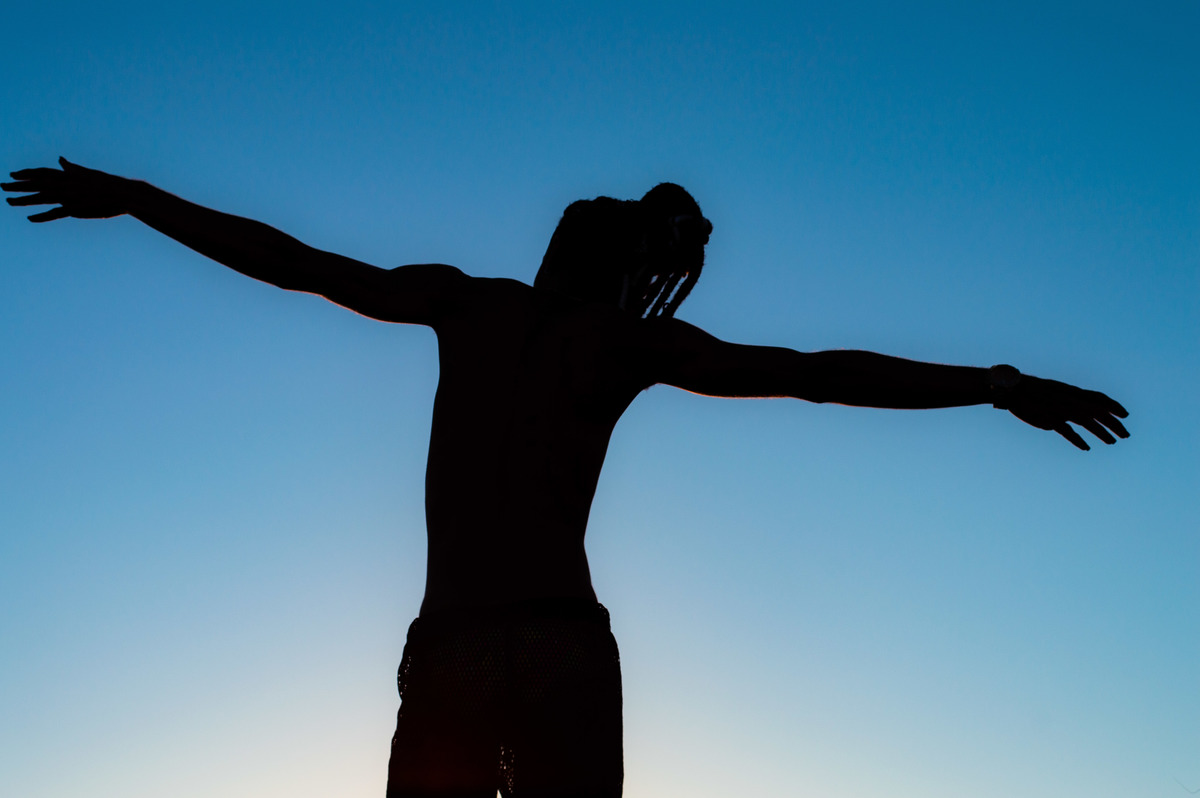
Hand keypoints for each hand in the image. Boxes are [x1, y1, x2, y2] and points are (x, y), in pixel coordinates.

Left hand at [3, 157, 129, 221]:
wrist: (123, 193)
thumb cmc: (107, 183)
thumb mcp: (87, 172)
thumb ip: (70, 167)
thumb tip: (60, 159)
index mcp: (67, 176)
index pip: (41, 173)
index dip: (26, 174)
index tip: (12, 174)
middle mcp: (65, 184)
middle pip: (36, 184)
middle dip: (17, 186)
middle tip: (1, 186)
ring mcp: (69, 196)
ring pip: (41, 197)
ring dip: (23, 200)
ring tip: (8, 201)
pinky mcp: (76, 209)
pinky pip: (55, 213)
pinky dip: (42, 216)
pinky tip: (29, 218)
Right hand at [1004, 374, 1128, 450]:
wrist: (1011, 388)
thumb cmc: (1028, 392)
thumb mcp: (1049, 395)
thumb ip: (1059, 408)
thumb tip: (1060, 424)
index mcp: (1070, 391)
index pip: (1098, 397)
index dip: (1114, 405)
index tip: (1125, 415)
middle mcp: (1069, 399)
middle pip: (1098, 411)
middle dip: (1114, 423)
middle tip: (1126, 434)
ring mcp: (1060, 408)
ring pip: (1087, 421)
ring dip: (1102, 432)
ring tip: (1113, 442)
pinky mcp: (1049, 418)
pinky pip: (1067, 430)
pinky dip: (1077, 439)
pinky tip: (1086, 447)